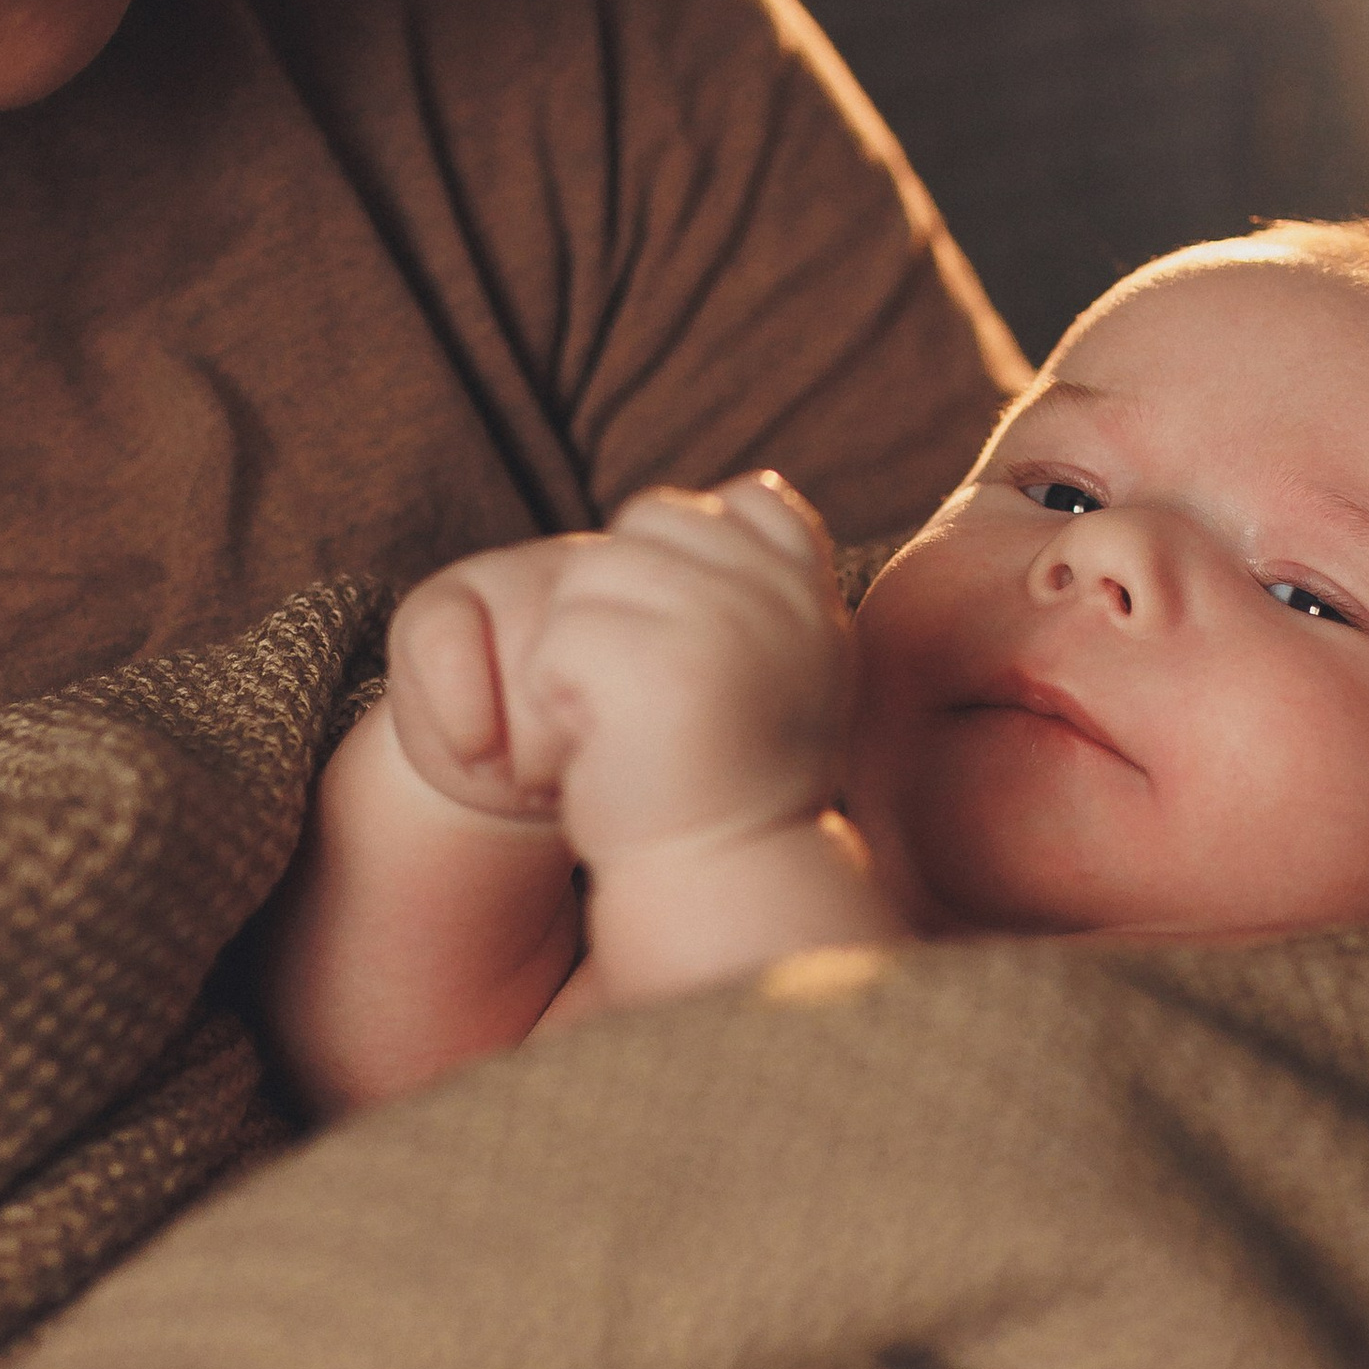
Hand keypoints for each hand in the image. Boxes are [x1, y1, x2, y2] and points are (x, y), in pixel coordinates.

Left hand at [385, 479, 851, 869]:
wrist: (724, 880)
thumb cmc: (736, 776)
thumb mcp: (784, 657)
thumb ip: (771, 575)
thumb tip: (752, 488)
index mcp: (812, 588)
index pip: (743, 501)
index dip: (689, 567)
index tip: (704, 663)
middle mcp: (778, 593)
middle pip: (646, 526)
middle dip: (623, 605)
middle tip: (658, 702)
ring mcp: (721, 622)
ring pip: (589, 577)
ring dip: (583, 655)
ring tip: (633, 726)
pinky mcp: (653, 664)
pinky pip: (557, 639)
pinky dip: (559, 697)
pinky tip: (607, 748)